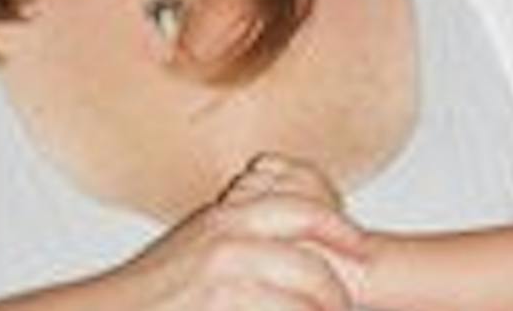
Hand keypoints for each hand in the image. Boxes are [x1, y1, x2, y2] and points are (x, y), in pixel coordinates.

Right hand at [89, 166, 357, 309]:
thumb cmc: (150, 290)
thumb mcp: (201, 241)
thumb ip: (246, 233)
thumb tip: (296, 244)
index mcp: (229, 216)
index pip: (304, 211)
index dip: (341, 229)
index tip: (362, 247)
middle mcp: (229, 242)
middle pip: (312, 266)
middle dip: (336, 294)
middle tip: (346, 307)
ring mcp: (225, 282)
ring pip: (301, 302)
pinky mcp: (220, 309)